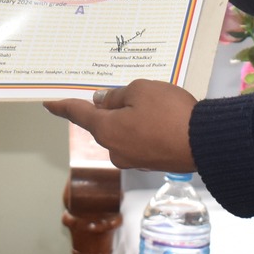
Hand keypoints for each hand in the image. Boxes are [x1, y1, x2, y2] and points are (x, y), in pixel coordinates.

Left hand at [45, 80, 196, 171]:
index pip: (79, 114)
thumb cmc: (169, 112)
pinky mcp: (150, 163)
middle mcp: (114, 149)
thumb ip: (117, 96)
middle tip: (130, 93)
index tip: (49, 103)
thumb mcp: (140, 90)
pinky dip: (146, 129)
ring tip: (156, 104)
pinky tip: (163, 119)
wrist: (204, 143)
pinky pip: (140, 140)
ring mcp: (133, 159)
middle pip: (104, 123)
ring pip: (124, 132)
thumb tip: (104, 103)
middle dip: (112, 108)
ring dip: (132, 119)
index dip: (63, 106)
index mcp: (106, 130)